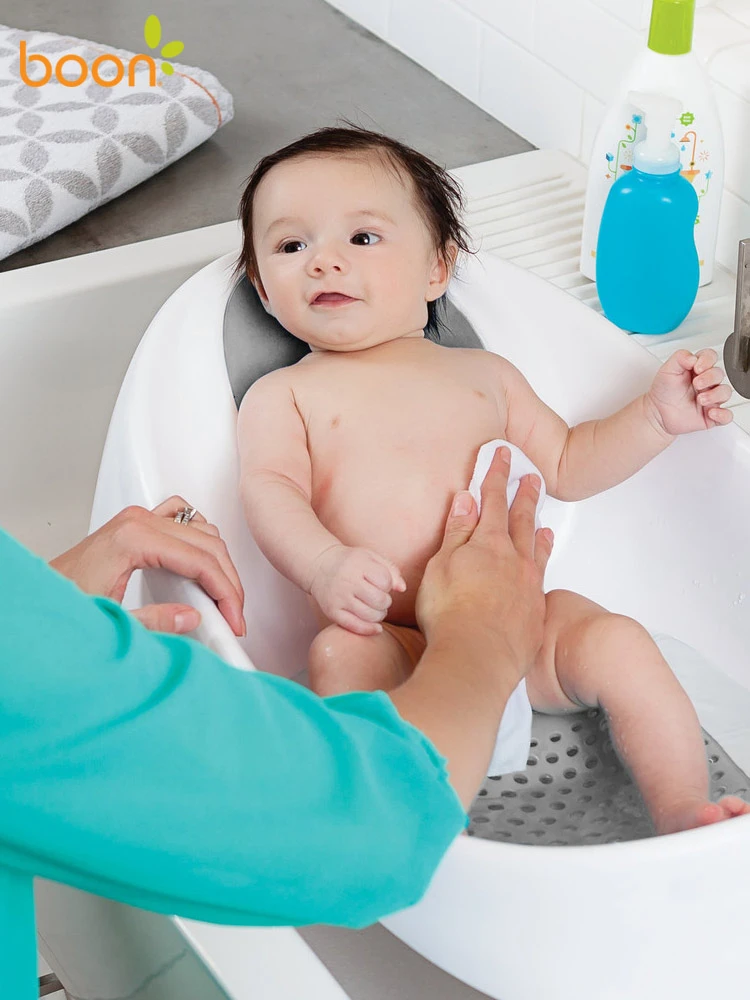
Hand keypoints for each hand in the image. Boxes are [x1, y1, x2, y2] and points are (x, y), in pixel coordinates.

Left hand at [49, 497, 245, 636]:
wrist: (35, 596)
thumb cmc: (63, 603)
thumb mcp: (111, 621)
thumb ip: (154, 623)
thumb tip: (192, 618)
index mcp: (134, 539)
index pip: (201, 560)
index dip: (226, 592)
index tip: (234, 619)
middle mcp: (137, 522)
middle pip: (207, 544)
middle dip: (228, 582)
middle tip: (234, 615)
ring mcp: (137, 519)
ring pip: (201, 529)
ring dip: (218, 562)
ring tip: (221, 597)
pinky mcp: (136, 525)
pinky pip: (184, 519)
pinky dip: (201, 541)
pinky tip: (203, 567)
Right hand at [309, 543, 406, 636]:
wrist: (320, 565)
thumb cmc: (351, 562)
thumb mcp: (371, 557)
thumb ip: (391, 570)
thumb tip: (402, 589)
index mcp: (359, 565)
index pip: (385, 581)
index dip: (388, 585)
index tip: (381, 583)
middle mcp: (348, 581)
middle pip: (380, 600)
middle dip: (385, 602)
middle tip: (380, 598)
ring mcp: (339, 598)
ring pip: (370, 615)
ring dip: (379, 615)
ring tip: (375, 609)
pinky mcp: (332, 612)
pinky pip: (354, 626)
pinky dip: (369, 630)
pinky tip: (376, 628)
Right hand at [415, 447, 553, 684]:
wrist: (477, 658)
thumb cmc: (451, 613)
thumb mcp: (441, 565)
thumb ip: (457, 532)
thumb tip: (467, 501)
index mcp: (488, 544)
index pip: (493, 501)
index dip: (496, 476)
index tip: (501, 456)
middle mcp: (514, 560)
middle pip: (521, 520)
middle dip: (524, 496)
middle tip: (532, 478)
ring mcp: (527, 586)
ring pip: (536, 548)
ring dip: (538, 529)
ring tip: (543, 520)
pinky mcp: (534, 613)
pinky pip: (541, 577)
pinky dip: (542, 562)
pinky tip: (541, 565)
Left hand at [646, 348, 732, 434]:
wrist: (657, 414)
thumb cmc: (664, 392)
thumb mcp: (667, 370)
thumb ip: (679, 358)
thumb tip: (693, 358)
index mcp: (697, 369)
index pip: (711, 357)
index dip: (707, 360)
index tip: (697, 367)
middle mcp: (707, 383)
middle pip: (719, 374)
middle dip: (709, 378)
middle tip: (696, 384)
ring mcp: (711, 398)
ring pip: (725, 392)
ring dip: (715, 395)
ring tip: (700, 399)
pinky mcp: (711, 415)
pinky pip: (726, 415)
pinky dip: (722, 414)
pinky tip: (711, 412)